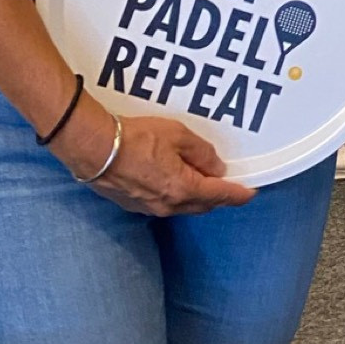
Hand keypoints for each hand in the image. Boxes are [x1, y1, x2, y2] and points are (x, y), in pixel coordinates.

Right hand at [50, 99, 254, 214]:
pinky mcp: (133, 205)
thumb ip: (201, 152)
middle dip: (218, 196)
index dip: (238, 194)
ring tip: (202, 180)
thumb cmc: (135, 138)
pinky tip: (173, 181)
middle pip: (203, 205)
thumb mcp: (177, 135)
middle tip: (227, 184)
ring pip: (183, 206)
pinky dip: (175, 195)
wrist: (93, 148)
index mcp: (183, 189)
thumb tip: (216, 167)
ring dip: (196, 196)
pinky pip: (164, 204)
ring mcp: (149, 208)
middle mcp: (168, 205)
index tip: (251, 192)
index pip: (220, 195)